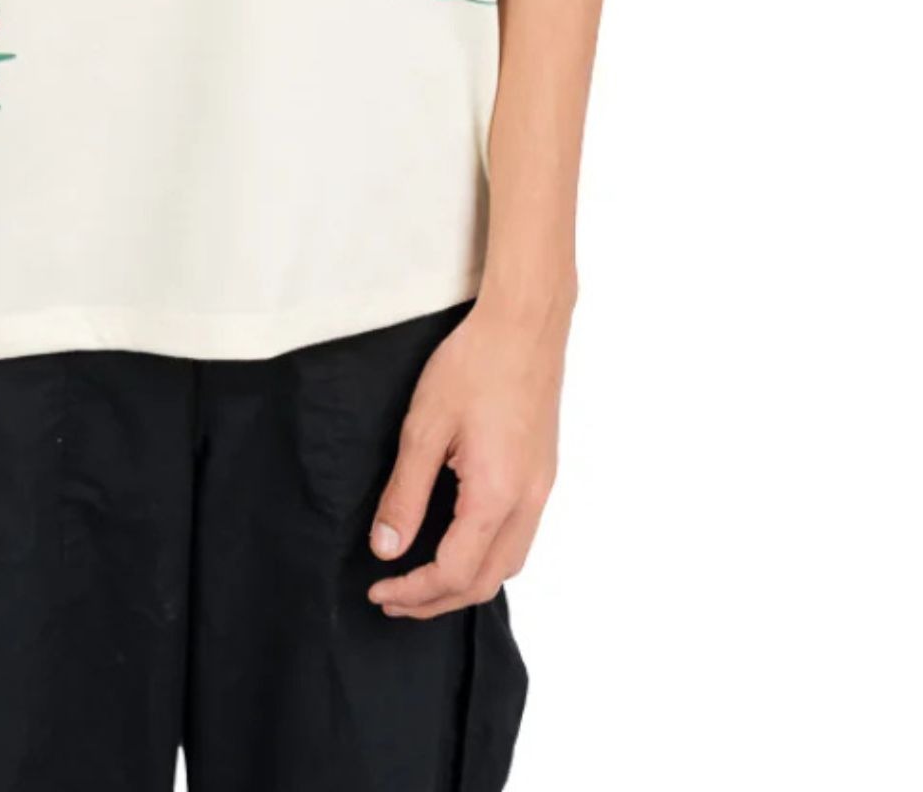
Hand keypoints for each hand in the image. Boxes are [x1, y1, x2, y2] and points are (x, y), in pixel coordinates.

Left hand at [366, 292, 569, 617]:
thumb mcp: (424, 426)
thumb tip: (386, 549)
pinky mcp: (543, 474)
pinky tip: (458, 543)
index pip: (454, 572)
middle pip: (485, 581)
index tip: (378, 590)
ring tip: (421, 579)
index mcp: (496, 496)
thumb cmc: (473, 365)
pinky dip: (485, 557)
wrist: (525, 324)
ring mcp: (541, 490)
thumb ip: (405, 493)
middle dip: (437, 599)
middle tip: (393, 597)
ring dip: (464, 582)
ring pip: (508, 564)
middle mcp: (528, 503)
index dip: (414, 591)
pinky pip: (518, 538)